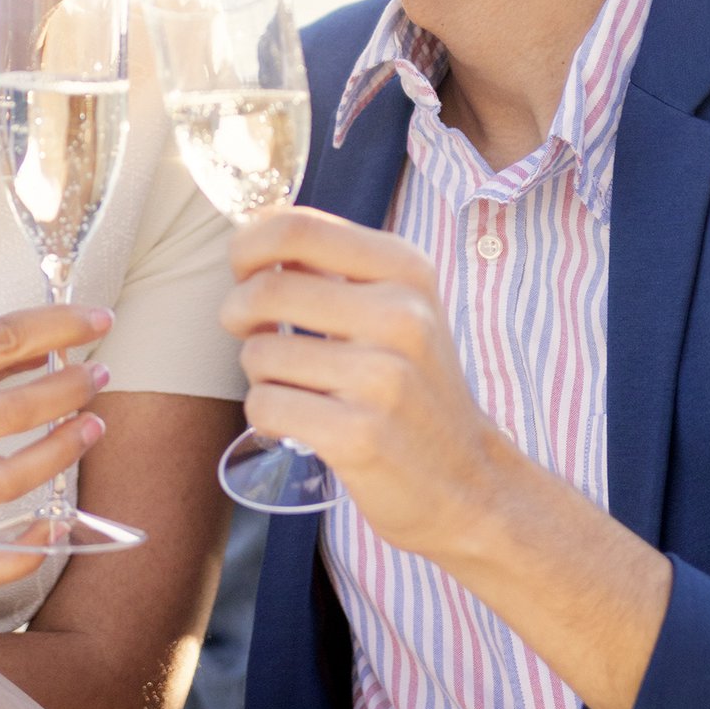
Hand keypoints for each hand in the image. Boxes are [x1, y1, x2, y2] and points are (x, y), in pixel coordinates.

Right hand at [0, 304, 115, 594]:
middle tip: (96, 377)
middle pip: (13, 411)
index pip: (0, 339)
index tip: (97, 320)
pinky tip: (55, 524)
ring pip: (9, 479)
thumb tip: (56, 339)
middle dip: (70, 389)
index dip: (60, 327)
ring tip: (91, 426)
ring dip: (63, 451)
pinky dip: (25, 552)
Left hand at [223, 207, 672, 708]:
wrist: (470, 485)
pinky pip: (265, 406)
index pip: (298, 227)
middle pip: (267, 290)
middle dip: (239, 314)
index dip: (249, 246)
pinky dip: (266, 417)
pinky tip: (297, 424)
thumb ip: (336, 264)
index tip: (245, 272)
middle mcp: (401, 316)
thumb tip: (257, 224)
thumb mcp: (398, 307)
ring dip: (260, 374)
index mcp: (407, 270)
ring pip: (258, 353)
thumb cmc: (416, 389)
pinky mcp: (359, 436)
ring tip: (298, 388)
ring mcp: (382, 378)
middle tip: (254, 335)